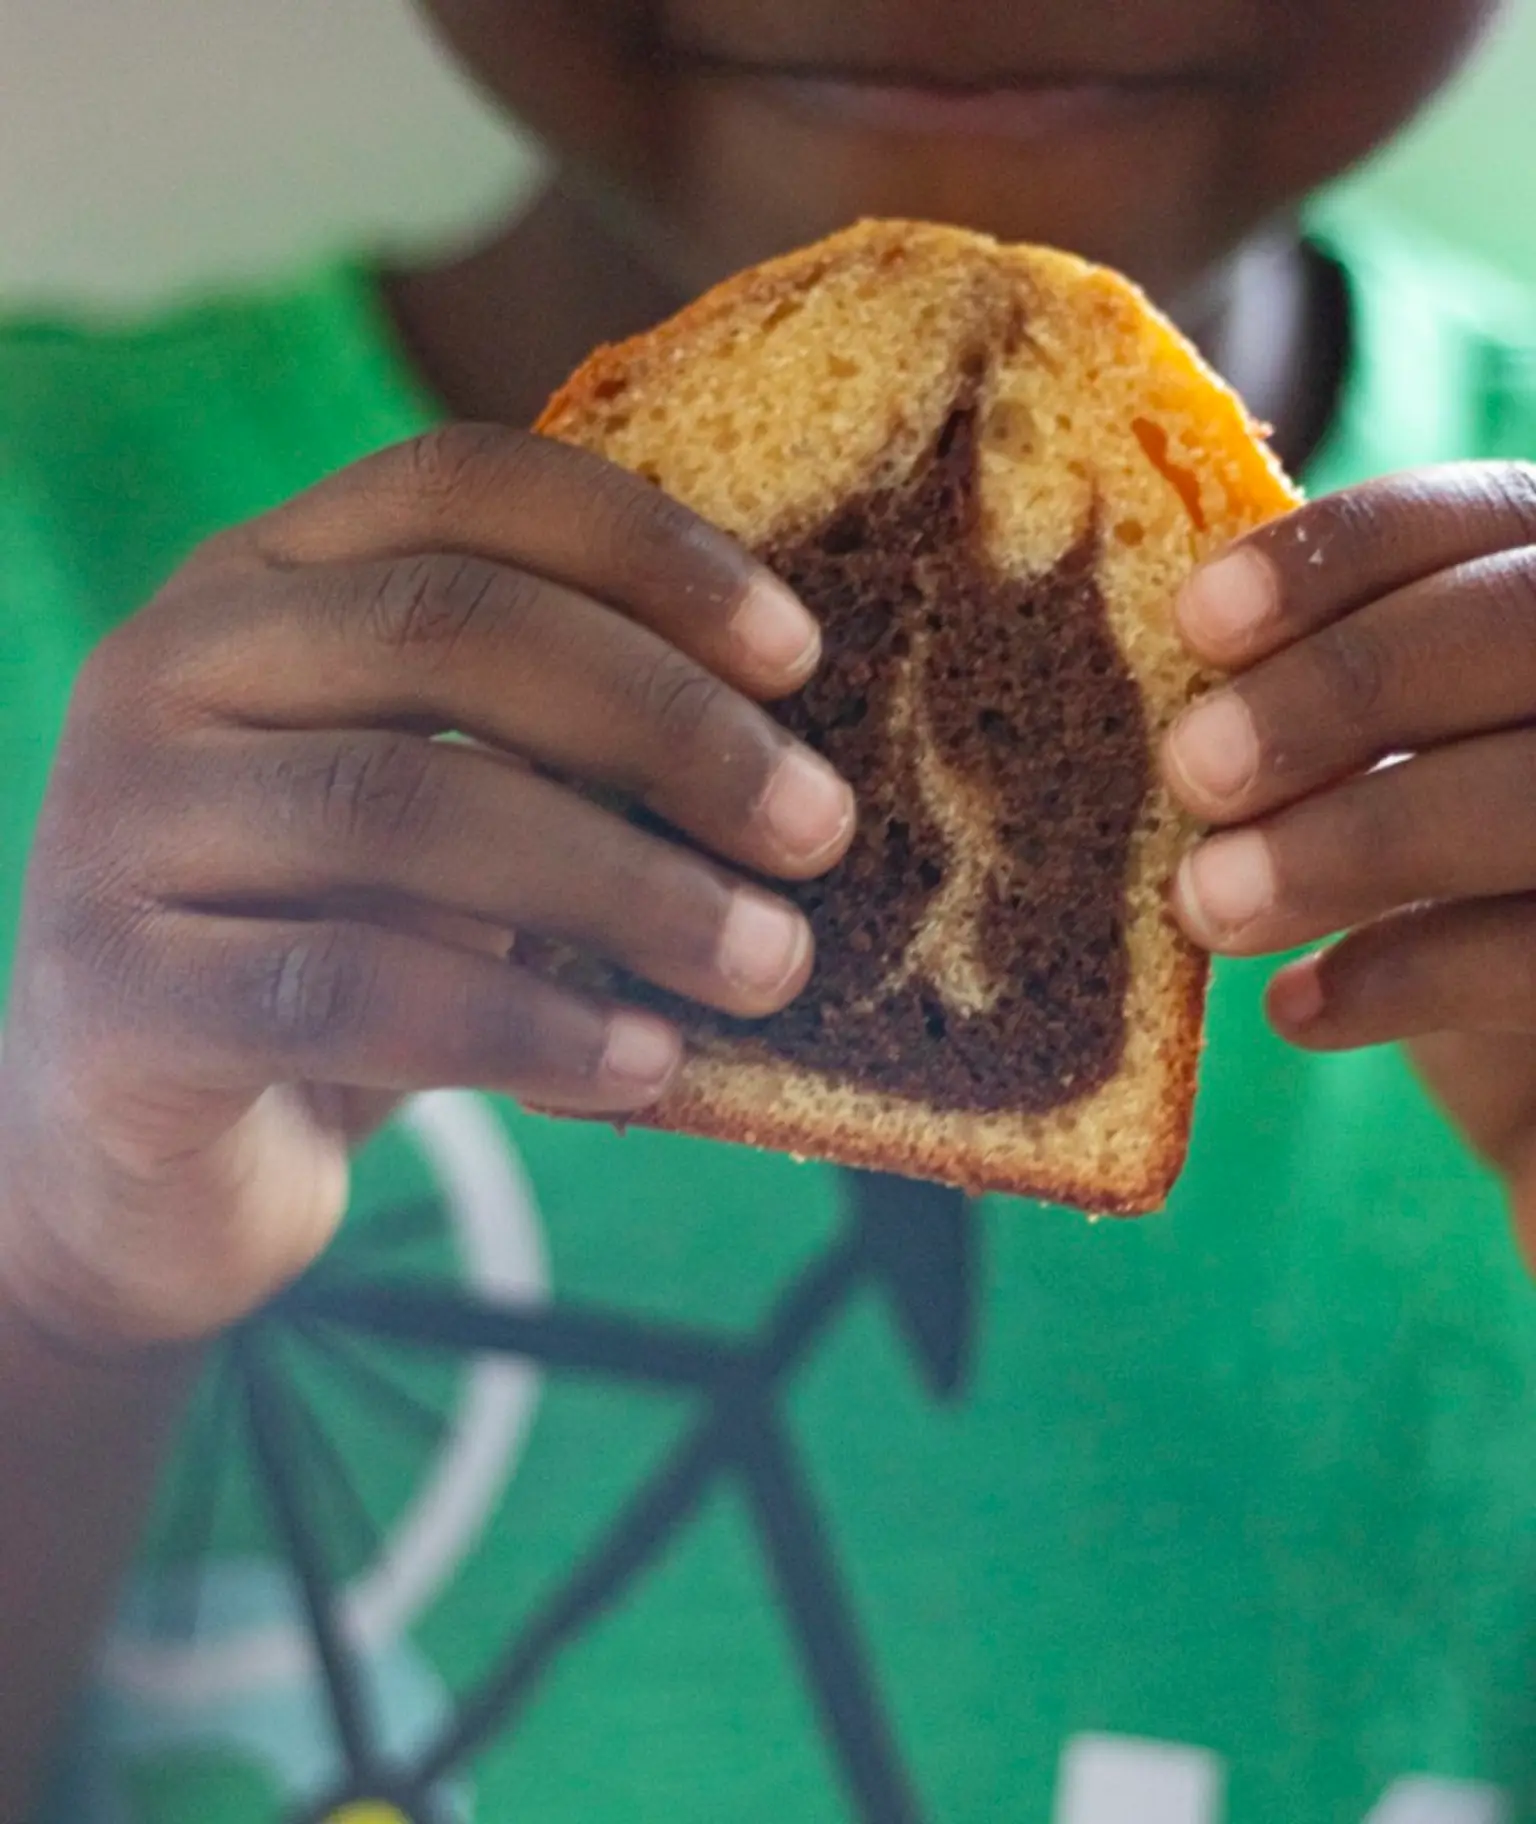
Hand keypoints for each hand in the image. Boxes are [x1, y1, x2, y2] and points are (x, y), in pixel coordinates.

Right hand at [0, 425, 851, 1349]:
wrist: (155, 1158)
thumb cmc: (347, 954)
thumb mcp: (450, 825)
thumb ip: (556, 757)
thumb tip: (792, 764)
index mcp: (265, 579)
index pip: (460, 487)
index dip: (647, 550)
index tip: (800, 655)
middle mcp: (171, 665)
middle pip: (445, 628)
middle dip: (667, 727)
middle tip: (818, 828)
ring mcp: (120, 824)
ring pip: (407, 807)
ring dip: (628, 888)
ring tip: (769, 965)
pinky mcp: (119, 995)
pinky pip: (351, 989)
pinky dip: (527, 1029)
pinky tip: (643, 1065)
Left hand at [1161, 461, 1535, 1258]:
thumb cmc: (1442, 901)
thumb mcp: (1377, 779)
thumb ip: (1311, 714)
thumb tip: (1160, 696)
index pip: (1479, 518)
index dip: (1338, 556)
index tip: (1194, 621)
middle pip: (1519, 626)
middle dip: (1342, 689)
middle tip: (1192, 770)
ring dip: (1354, 841)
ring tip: (1205, 904)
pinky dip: (1405, 977)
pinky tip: (1296, 1009)